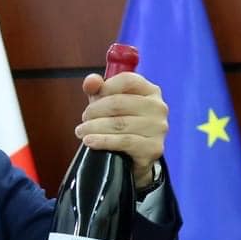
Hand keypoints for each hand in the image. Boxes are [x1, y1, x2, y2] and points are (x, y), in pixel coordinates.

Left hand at [78, 70, 168, 184]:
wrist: (135, 159)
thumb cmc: (123, 125)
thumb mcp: (109, 104)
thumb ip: (98, 89)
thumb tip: (91, 81)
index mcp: (150, 91)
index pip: (126, 80)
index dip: (105, 88)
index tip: (92, 99)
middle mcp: (158, 107)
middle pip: (118, 103)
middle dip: (94, 111)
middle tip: (84, 119)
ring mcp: (158, 128)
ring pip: (119, 124)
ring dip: (94, 127)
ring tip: (82, 131)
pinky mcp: (153, 148)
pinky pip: (124, 141)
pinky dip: (103, 141)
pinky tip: (90, 141)